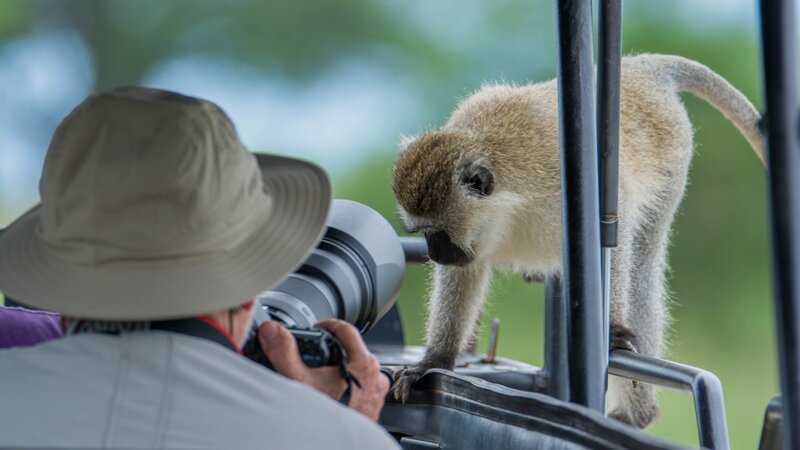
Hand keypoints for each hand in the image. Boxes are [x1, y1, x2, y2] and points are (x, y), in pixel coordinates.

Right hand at [258, 319, 388, 420]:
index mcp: (362, 363)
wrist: (335, 445)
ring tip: (321, 375)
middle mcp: (374, 374)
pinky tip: (332, 391)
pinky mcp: (374, 403)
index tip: (316, 328)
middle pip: (352, 348)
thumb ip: (284, 352)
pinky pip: (361, 384)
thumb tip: (272, 332)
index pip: (346, 329)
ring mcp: (376, 390)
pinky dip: (348, 383)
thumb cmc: (324, 420)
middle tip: (314, 354)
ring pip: (357, 367)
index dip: (327, 325)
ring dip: (340, 366)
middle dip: (332, 348)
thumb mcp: (298, 381)